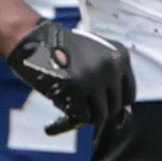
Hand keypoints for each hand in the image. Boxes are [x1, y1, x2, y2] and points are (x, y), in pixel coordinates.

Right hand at [4, 21, 132, 135]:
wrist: (32, 38)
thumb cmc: (63, 52)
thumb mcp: (93, 58)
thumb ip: (109, 84)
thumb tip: (122, 122)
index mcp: (120, 56)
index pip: (129, 95)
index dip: (114, 103)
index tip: (100, 103)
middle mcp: (111, 67)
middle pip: (116, 107)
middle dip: (98, 110)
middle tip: (80, 106)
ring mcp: (93, 78)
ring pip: (101, 115)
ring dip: (86, 116)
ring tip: (71, 108)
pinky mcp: (75, 88)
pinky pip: (82, 116)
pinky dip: (71, 117)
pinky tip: (57, 112)